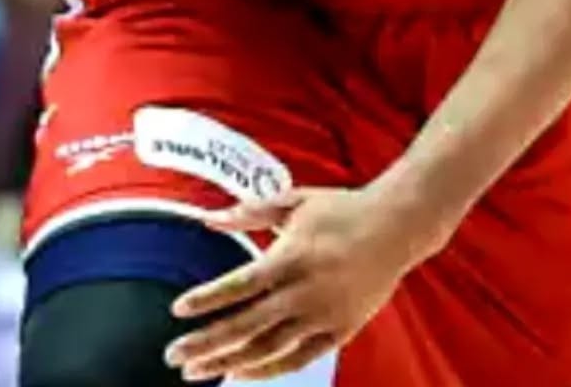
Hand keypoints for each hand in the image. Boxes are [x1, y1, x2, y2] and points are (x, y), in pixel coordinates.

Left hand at [165, 186, 434, 380]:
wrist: (396, 226)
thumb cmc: (342, 208)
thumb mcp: (294, 201)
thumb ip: (250, 211)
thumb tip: (209, 218)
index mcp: (291, 256)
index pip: (240, 285)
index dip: (207, 300)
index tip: (178, 311)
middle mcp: (304, 290)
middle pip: (246, 326)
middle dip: (206, 343)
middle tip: (174, 356)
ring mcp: (323, 314)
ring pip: (269, 349)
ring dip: (230, 363)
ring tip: (198, 372)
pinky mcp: (340, 330)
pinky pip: (298, 359)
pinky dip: (268, 369)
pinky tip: (242, 372)